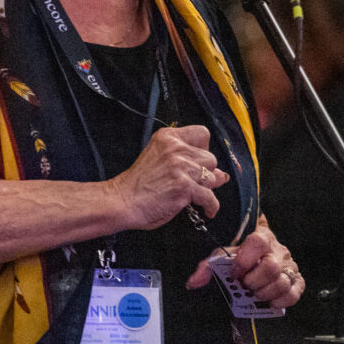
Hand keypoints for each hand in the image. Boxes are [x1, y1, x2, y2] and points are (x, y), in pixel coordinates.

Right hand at [112, 125, 229, 230]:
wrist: (122, 201)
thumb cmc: (138, 184)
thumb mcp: (158, 159)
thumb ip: (186, 160)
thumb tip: (220, 173)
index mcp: (167, 138)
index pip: (202, 133)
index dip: (204, 149)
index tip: (197, 161)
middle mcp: (175, 148)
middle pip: (210, 158)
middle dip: (206, 172)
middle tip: (194, 182)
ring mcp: (180, 167)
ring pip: (212, 177)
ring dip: (207, 189)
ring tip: (197, 196)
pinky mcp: (184, 186)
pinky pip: (210, 196)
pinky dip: (211, 206)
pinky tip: (207, 209)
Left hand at [187, 215, 303, 307]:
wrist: (260, 258)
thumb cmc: (241, 257)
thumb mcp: (224, 256)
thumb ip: (208, 266)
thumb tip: (193, 282)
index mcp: (262, 237)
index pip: (258, 242)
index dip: (245, 260)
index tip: (235, 272)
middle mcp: (279, 251)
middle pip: (272, 267)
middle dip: (254, 281)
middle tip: (245, 285)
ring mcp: (290, 266)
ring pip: (282, 283)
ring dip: (264, 293)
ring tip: (254, 293)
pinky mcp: (298, 281)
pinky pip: (294, 293)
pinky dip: (281, 300)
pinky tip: (269, 301)